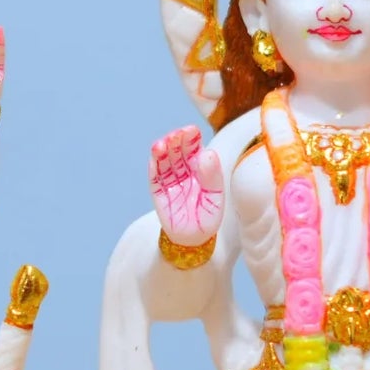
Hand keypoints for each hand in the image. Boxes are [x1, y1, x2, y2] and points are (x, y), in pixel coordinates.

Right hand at [150, 125, 223, 245]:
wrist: (194, 239)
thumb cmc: (208, 217)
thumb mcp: (215, 198)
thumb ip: (212, 177)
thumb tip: (208, 152)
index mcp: (200, 169)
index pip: (195, 149)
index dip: (192, 139)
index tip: (191, 130)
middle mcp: (184, 172)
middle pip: (178, 152)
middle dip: (176, 141)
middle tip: (176, 134)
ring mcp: (170, 181)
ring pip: (165, 162)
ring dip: (162, 151)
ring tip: (161, 144)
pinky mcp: (158, 192)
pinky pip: (155, 177)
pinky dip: (154, 166)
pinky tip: (154, 156)